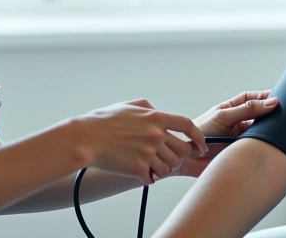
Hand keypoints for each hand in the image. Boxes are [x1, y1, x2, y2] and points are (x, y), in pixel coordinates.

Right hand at [74, 99, 206, 185]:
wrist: (85, 139)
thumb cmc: (103, 121)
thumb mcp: (128, 106)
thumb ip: (148, 108)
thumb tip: (158, 112)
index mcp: (155, 117)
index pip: (187, 125)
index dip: (198, 137)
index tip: (200, 146)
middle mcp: (156, 134)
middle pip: (182, 151)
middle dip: (176, 156)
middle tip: (164, 158)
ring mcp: (148, 152)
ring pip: (170, 168)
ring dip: (162, 169)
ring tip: (150, 166)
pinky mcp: (139, 168)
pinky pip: (153, 179)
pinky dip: (147, 178)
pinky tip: (138, 173)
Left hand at [173, 90, 277, 177]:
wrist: (187, 158)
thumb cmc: (198, 133)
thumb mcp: (223, 116)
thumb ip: (246, 110)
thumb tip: (270, 102)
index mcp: (231, 110)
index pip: (252, 100)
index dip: (264, 97)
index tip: (279, 97)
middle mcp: (237, 124)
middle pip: (259, 117)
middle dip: (271, 115)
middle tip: (285, 114)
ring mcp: (240, 139)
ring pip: (260, 134)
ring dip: (269, 133)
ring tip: (280, 129)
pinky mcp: (242, 153)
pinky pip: (258, 149)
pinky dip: (265, 147)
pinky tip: (271, 146)